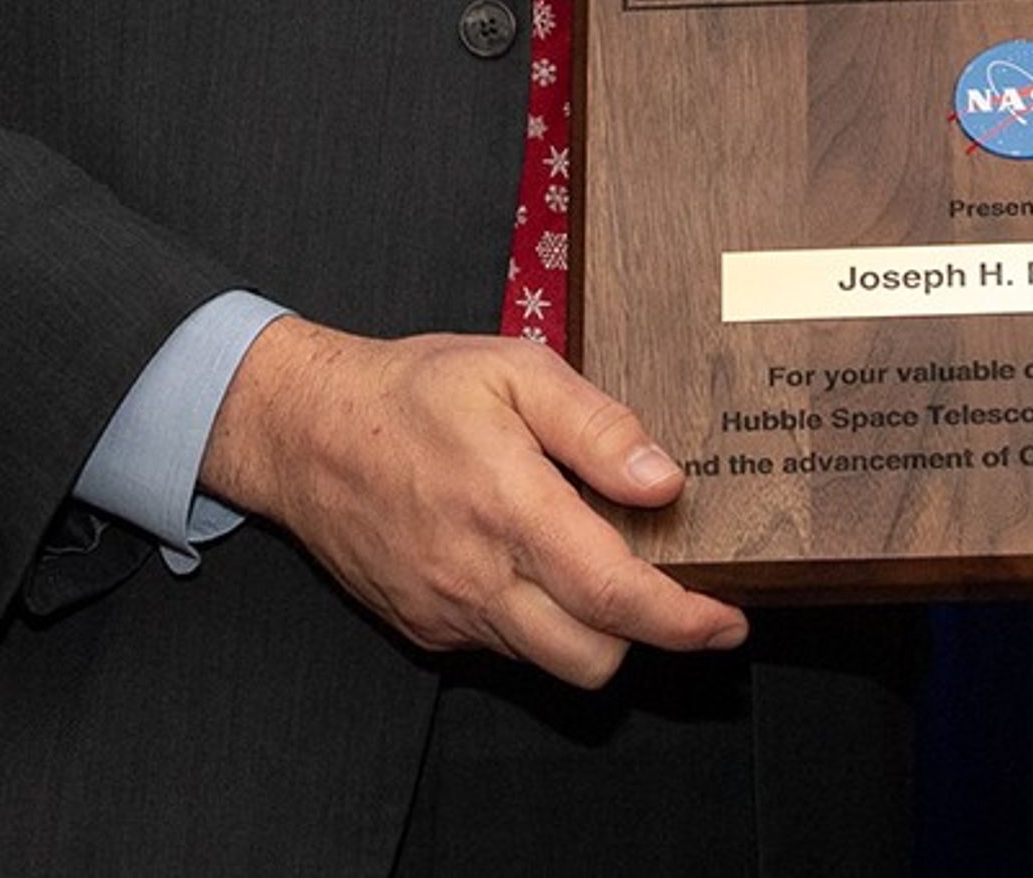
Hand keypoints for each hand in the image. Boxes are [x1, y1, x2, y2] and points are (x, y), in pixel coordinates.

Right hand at [203, 317, 743, 685]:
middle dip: (646, 637)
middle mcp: (479, 578)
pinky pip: (503, 648)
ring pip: (548, 662)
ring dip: (591, 631)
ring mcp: (448, 612)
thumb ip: (597, 425)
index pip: (614, 595)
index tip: (728, 623)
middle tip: (673, 590)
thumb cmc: (413, 391)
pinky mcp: (424, 628)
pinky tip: (535, 565)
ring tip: (600, 566)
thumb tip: (663, 479)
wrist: (305, 431)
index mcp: (510, 508)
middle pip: (592, 658)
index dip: (683, 621)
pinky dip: (536, 621)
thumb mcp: (515, 370)